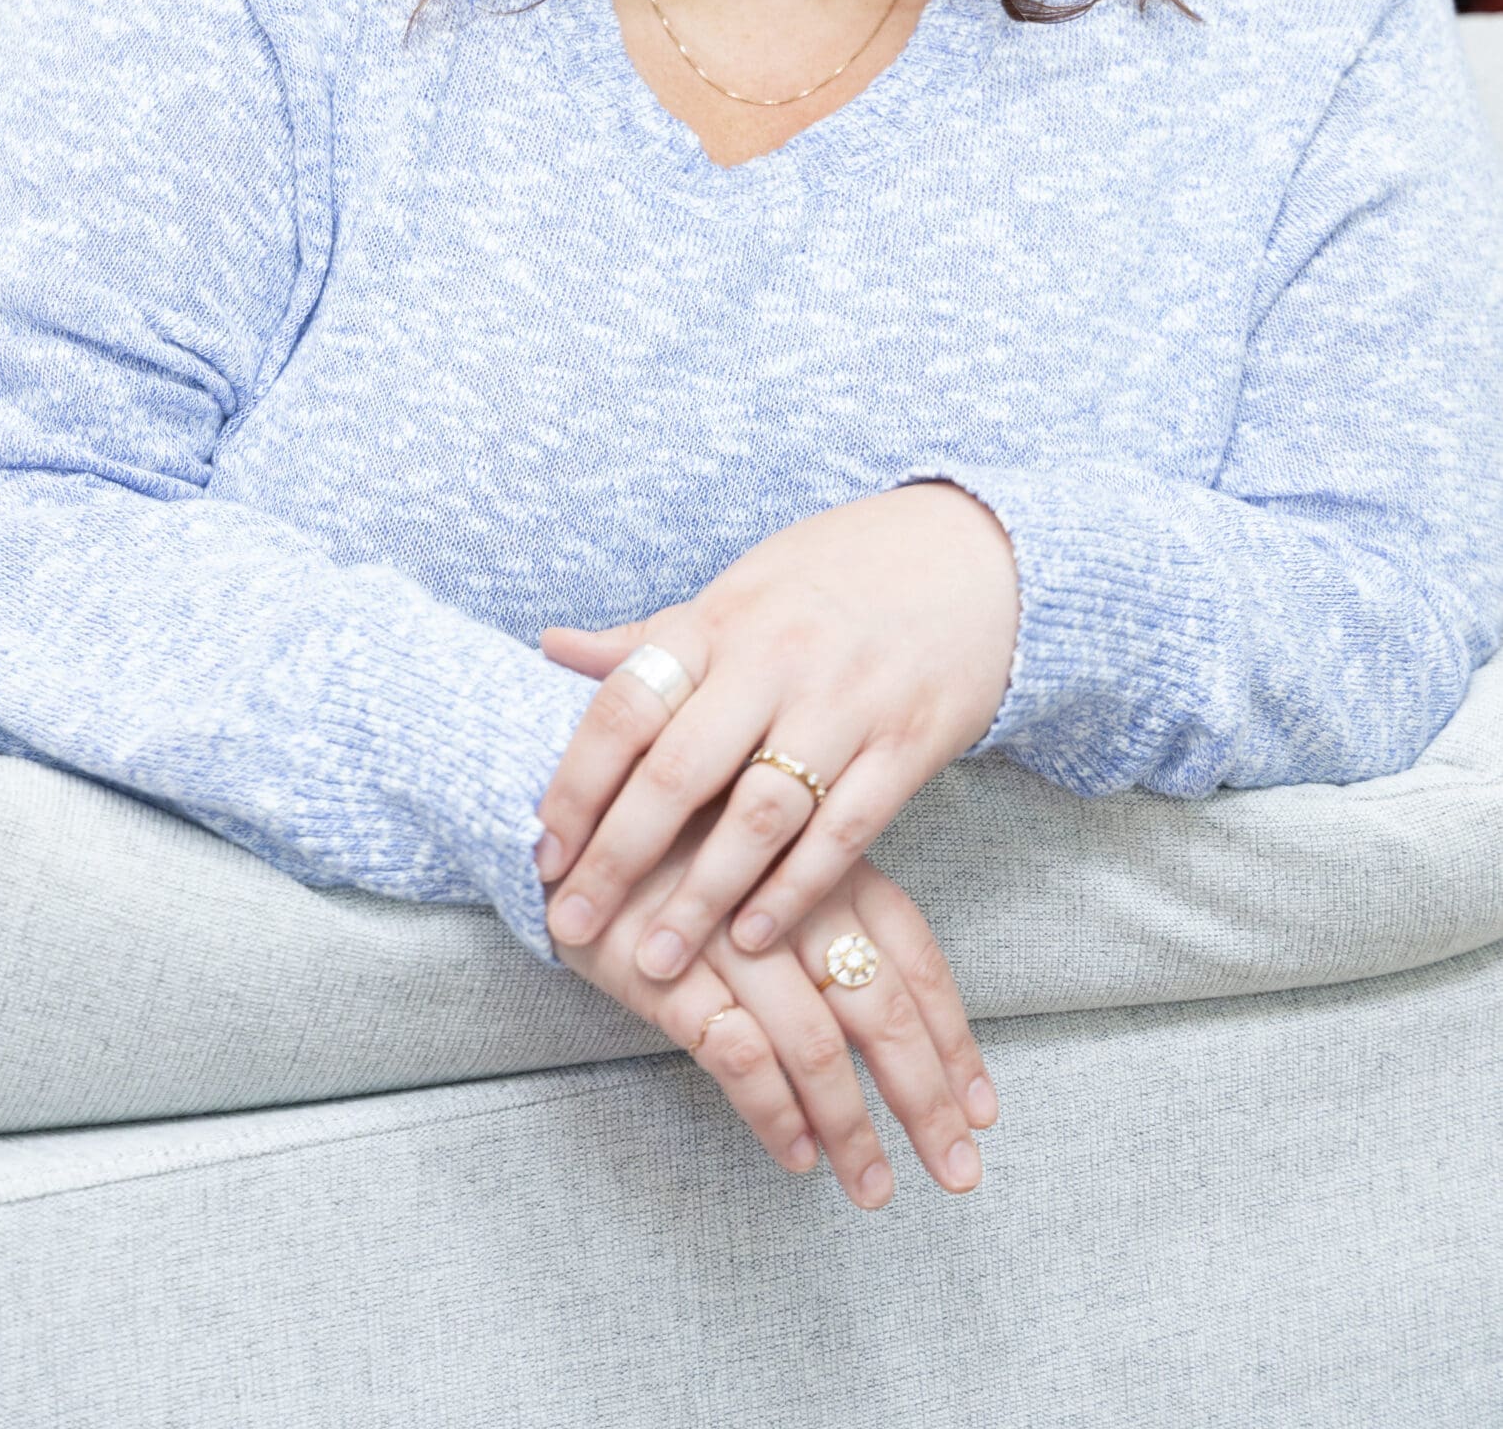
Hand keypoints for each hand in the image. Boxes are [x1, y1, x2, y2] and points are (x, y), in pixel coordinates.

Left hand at [536, 481, 1017, 982]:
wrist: (972, 554)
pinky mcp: (907, 744)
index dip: (576, 784)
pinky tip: (753, 938)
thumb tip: (550, 648)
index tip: (540, 851)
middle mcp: (774, 660)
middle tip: (570, 923)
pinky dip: (795, 890)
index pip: (626, 706)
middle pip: (679, 771)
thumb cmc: (838, 572)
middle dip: (616, 857)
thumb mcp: (740, 587)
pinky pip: (843, 831)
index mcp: (720, 619)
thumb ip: (654, 636)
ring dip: (702, 895)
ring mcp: (845, 704)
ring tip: (656, 957)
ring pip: (759, 814)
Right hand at [551, 817, 998, 1209]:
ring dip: (851, 1127)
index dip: (952, 1033)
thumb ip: (820, 909)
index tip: (982, 1105)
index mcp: (824, 862)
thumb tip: (890, 1011)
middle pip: (881, 1009)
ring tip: (872, 1187)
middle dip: (926, 1098)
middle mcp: (789, 897)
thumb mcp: (760, 851)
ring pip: (817, 1043)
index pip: (912, 954)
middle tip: (957, 1171)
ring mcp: (728, 933)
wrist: (557, 806)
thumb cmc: (670, 836)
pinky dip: (772, 1110)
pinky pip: (737, 1052)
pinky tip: (793, 1153)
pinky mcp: (666, 969)